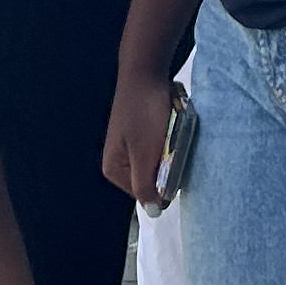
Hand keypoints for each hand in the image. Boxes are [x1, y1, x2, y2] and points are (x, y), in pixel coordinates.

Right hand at [101, 61, 181, 207]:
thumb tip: (152, 213)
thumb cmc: (144, 112)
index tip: (171, 161)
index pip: (146, 194)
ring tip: (169, 131)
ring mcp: (128, 145)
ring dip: (168, 150)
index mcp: (114, 170)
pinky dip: (168, 138)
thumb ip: (146, 185)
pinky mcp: (139, 132)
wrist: (145, 71)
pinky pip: (159, 145)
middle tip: (170, 142)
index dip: (163, 183)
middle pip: (151, 178)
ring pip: (157, 161)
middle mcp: (118, 160)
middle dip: (165, 165)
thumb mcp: (145, 153)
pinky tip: (169, 124)